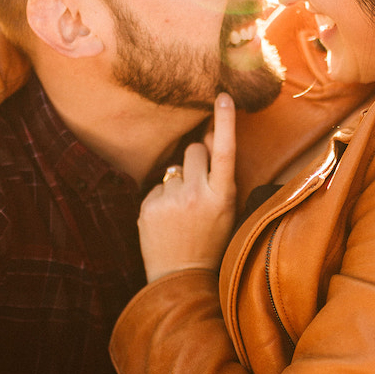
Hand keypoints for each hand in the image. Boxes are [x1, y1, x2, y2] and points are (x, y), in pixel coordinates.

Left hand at [137, 93, 236, 282]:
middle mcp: (197, 194)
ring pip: (174, 167)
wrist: (180, 278)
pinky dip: (161, 198)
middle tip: (198, 185)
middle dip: (196, 159)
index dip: (225, 121)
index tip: (222, 95)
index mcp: (222, 196)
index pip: (226, 150)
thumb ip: (219, 176)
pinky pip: (156, 186)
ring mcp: (171, 199)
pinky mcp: (149, 206)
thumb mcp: (225, 210)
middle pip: (195, 149)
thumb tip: (209, 136)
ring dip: (178, 180)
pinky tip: (166, 219)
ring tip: (182, 210)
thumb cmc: (209, 241)